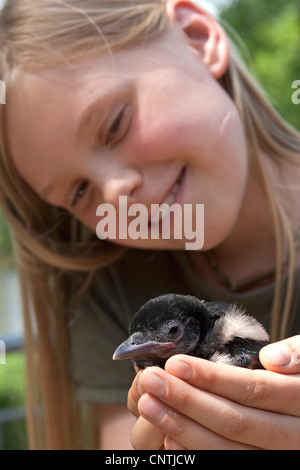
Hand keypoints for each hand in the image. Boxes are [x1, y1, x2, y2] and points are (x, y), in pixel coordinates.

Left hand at [130, 336, 299, 449]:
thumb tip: (271, 357)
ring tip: (148, 403)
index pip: (255, 390)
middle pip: (235, 422)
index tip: (176, 363)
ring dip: (182, 427)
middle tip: (150, 380)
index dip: (214, 379)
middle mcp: (293, 437)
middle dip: (187, 400)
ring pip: (228, 449)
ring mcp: (276, 456)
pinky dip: (197, 452)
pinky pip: (229, 463)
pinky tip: (169, 437)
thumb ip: (298, 354)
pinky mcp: (261, 464)